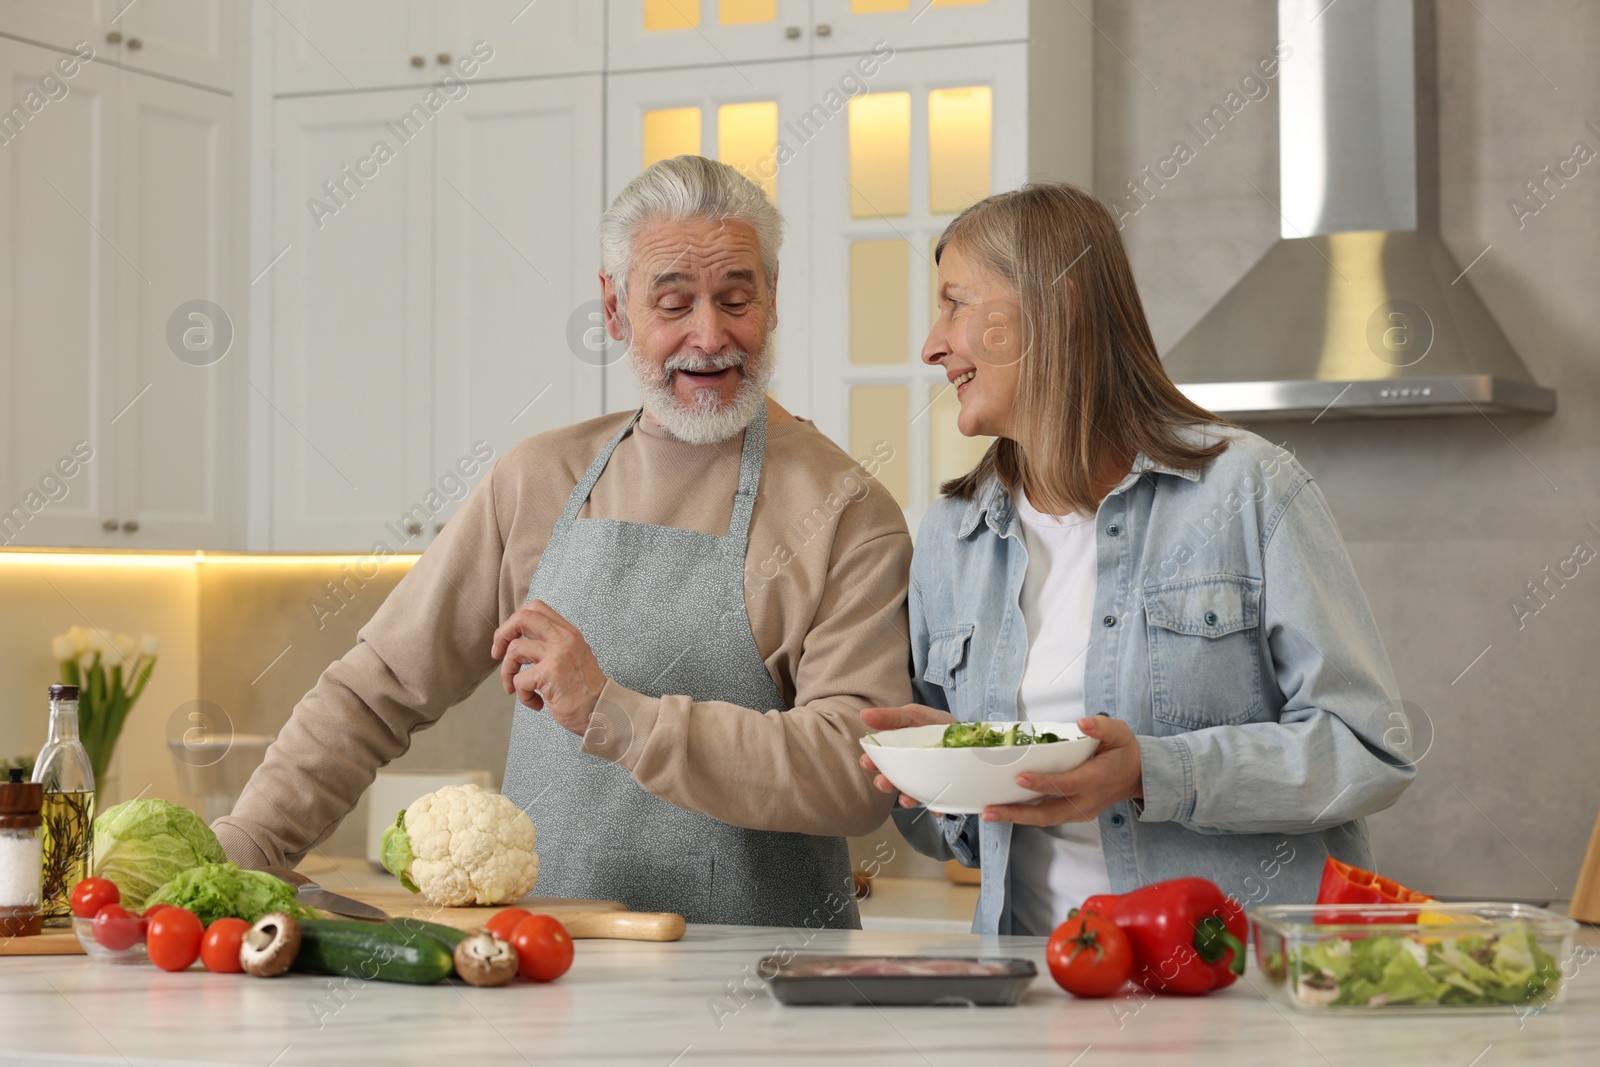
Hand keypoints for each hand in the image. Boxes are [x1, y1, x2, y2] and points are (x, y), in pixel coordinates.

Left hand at [490, 600, 608, 735]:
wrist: (602, 711)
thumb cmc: (584, 689)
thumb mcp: (572, 656)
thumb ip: (552, 644)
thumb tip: (517, 639)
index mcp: (568, 632)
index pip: (536, 607)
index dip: (515, 621)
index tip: (510, 639)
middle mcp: (564, 638)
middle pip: (522, 618)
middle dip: (502, 635)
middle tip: (497, 654)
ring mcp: (558, 654)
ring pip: (514, 650)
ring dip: (507, 673)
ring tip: (515, 689)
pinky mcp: (550, 674)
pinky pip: (519, 680)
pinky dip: (522, 696)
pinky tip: (536, 703)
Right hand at [858, 704, 953, 808]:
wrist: (970, 735)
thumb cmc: (936, 725)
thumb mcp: (915, 715)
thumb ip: (892, 716)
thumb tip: (864, 714)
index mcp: (897, 752)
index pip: (879, 760)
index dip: (872, 762)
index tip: (867, 762)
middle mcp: (908, 770)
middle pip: (892, 780)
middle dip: (885, 784)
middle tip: (883, 783)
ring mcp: (924, 783)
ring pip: (911, 795)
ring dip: (906, 800)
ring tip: (907, 799)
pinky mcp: (942, 793)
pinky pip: (938, 805)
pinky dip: (936, 808)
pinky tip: (936, 808)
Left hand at [982, 716, 1143, 825]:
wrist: (1139, 776)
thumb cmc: (1125, 752)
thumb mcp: (1119, 732)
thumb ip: (1101, 726)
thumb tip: (1083, 723)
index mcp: (1095, 779)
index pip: (1065, 784)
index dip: (1042, 783)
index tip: (1020, 777)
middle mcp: (1086, 800)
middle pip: (1048, 813)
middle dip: (1017, 813)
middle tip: (990, 810)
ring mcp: (1080, 811)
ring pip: (1045, 819)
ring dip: (1016, 818)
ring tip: (990, 813)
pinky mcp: (1074, 813)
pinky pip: (1048, 817)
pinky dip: (1026, 816)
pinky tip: (1006, 809)